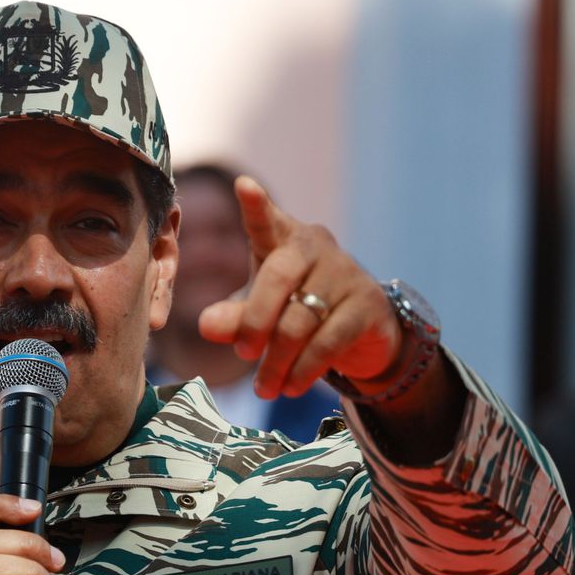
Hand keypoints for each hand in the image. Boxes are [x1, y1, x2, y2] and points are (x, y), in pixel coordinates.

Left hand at [198, 176, 404, 398]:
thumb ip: (234, 317)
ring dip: (278, 360)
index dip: (256, 204)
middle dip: (255, 321)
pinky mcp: (368, 305)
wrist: (363, 333)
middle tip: (243, 354)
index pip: (266, 219)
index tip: (244, 186)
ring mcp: (345, 273)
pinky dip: (305, 369)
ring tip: (265, 388)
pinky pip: (329, 340)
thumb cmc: (298, 310)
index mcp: (283, 240)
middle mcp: (316, 247)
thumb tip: (206, 326)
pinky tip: (291, 388)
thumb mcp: (262, 312)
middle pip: (278, 277)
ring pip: (301, 318)